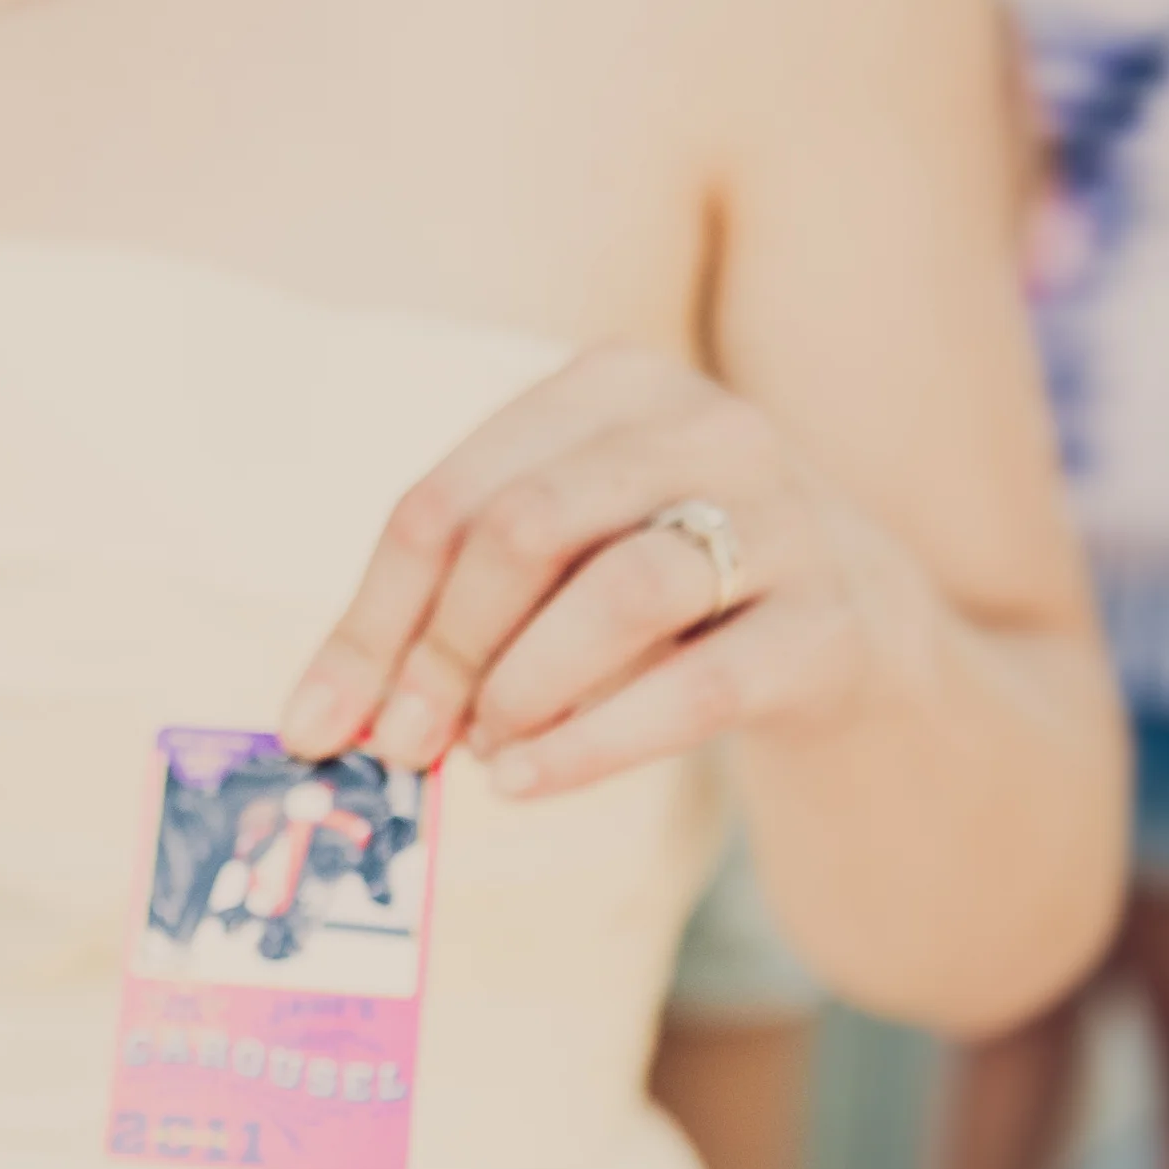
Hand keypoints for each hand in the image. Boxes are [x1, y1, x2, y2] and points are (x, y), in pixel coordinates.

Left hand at [280, 345, 869, 795]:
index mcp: (612, 387)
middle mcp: (706, 427)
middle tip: (404, 745)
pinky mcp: (833, 623)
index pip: (449, 500)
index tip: (317, 725)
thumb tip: (313, 724)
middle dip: (442, 653)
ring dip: (523, 688)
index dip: (371, 620)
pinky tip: (529, 781)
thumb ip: (443, 619)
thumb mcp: (556, 571)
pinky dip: (596, 743)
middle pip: (526, 531)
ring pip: (622, 591)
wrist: (855, 634)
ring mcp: (784, 518)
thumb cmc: (664, 594)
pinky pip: (700, 687)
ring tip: (486, 751)